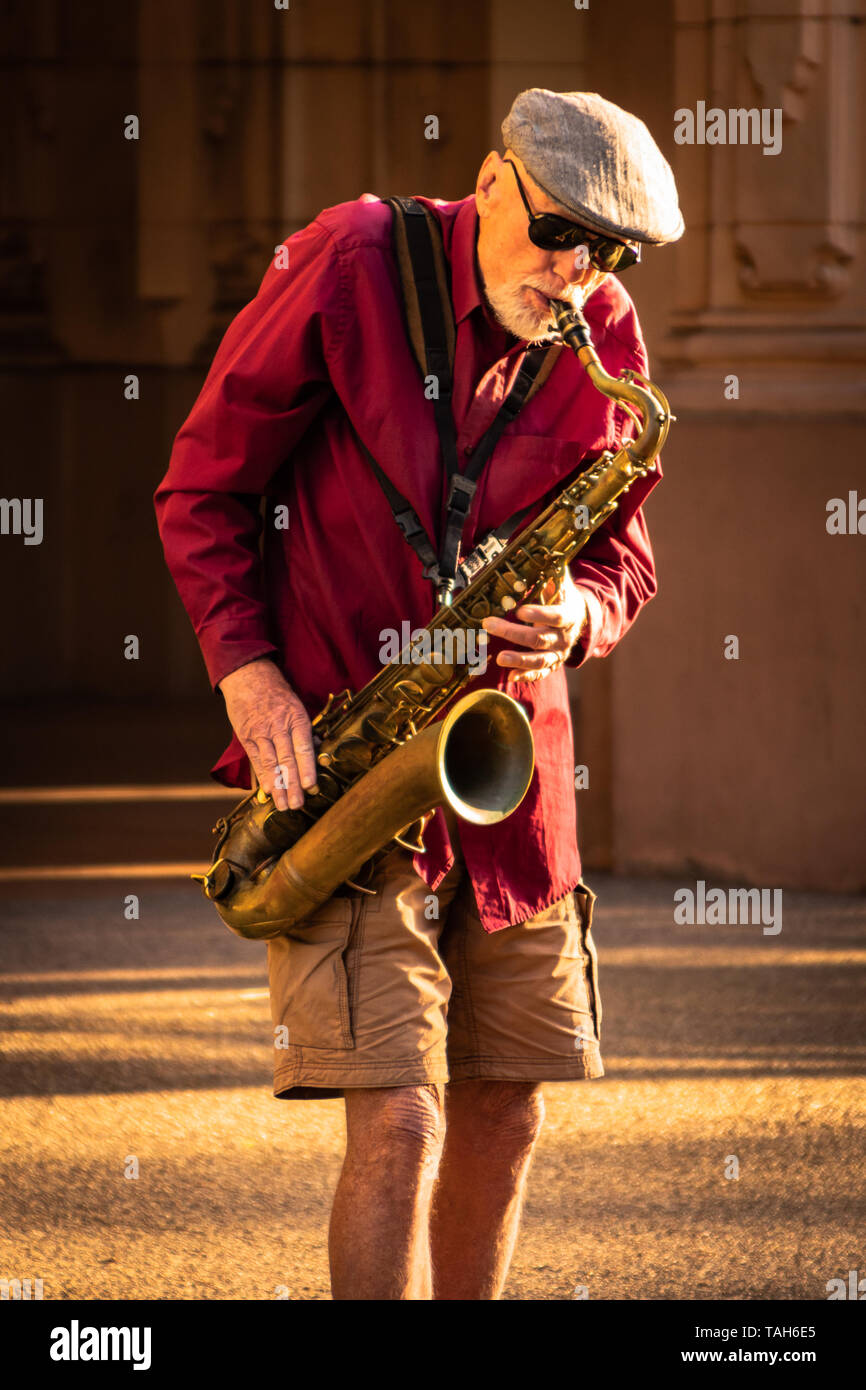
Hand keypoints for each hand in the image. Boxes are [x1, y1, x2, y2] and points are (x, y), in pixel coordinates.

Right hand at [218, 658, 317, 810]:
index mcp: (296, 718)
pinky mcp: (247, 736)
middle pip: (286, 759)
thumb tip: (316, 752)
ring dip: (278, 786)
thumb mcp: (296, 707)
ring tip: (283, 805)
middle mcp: (279, 726)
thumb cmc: (278, 695)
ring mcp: (261, 732)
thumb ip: (305, 731)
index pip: (303, 748)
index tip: (310, 786)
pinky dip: (262, 776)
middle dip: (292, 785)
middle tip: (297, 805)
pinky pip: (256, 759)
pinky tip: (267, 790)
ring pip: (270, 763)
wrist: (249, 677)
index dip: (306, 768)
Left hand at [481, 568, 588, 684]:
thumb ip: (554, 573)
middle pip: (539, 639)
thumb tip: (545, 553)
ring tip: (499, 659)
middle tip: (489, 624)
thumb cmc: (564, 599)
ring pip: (539, 660)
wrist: (581, 620)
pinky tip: (510, 676)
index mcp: (568, 615)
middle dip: (513, 633)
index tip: (519, 611)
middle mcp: (564, 637)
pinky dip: (526, 676)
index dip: (538, 615)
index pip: (555, 617)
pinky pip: (540, 674)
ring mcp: (558, 653)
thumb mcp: (562, 585)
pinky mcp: (552, 664)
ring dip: (518, 660)